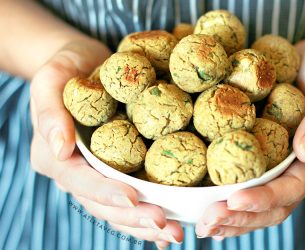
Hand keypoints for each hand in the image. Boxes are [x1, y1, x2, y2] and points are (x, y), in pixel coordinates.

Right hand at [29, 39, 183, 247]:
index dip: (105, 192)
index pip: (78, 179)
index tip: (133, 200)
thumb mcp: (51, 78)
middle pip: (102, 203)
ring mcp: (97, 173)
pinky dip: (149, 211)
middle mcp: (76, 171)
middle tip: (166, 226)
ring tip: (175, 233)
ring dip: (146, 224)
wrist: (84, 64)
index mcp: (54, 155)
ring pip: (119, 208)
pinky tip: (171, 225)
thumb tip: (60, 151)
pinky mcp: (117, 167)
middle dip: (135, 217)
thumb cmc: (66, 66)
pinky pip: (132, 194)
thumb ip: (49, 111)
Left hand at [195, 40, 304, 238]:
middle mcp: (302, 168)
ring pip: (261, 202)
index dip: (265, 198)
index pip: (294, 188)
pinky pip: (250, 183)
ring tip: (204, 225)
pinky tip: (208, 208)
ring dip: (233, 218)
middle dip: (242, 217)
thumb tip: (304, 152)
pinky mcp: (267, 156)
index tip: (234, 201)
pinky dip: (230, 201)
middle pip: (275, 206)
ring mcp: (283, 165)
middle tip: (209, 222)